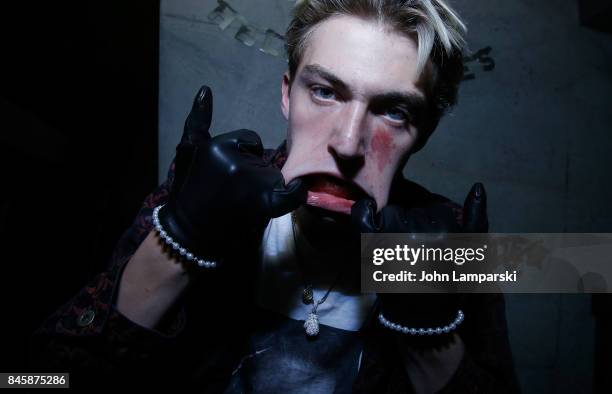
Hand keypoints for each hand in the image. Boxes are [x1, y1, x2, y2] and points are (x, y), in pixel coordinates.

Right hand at [158, 86, 307, 264]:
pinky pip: (290, 193)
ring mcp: (251, 184)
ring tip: (242, 202)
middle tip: (233, 190)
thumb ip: (198, 119)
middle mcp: (237, 163)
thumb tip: (206, 89)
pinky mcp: (263, 205)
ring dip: (265, 185)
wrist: (188, 232)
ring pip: (274, 174)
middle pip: (263, 158)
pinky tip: (295, 190)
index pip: (250, 140)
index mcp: (219, 146)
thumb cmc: (188, 189)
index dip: (243, 154)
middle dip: (254, 170)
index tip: (228, 172)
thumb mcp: (187, 150)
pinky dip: (295, 192)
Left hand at [351, 182, 487, 341]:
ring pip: (392, 213)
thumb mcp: (473, 252)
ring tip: (399, 248)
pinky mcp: (371, 246)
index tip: (433, 244)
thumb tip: (477, 186)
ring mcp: (392, 237)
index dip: (434, 224)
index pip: (435, 210)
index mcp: (445, 230)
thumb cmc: (450, 284)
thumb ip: (477, 218)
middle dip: (415, 224)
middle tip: (416, 250)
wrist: (423, 316)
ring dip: (393, 224)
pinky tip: (368, 210)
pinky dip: (363, 210)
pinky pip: (362, 216)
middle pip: (413, 210)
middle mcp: (418, 230)